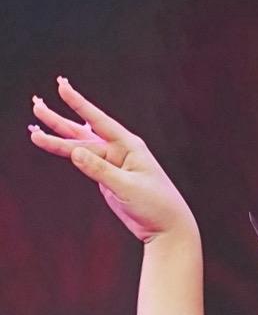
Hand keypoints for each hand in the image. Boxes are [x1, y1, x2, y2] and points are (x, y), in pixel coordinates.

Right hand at [28, 78, 196, 244]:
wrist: (166, 227)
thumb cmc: (156, 205)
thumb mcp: (127, 187)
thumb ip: (100, 170)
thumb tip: (74, 153)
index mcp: (129, 146)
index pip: (99, 121)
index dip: (79, 104)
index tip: (62, 87)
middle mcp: (119, 150)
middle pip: (83, 133)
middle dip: (59, 121)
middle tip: (36, 105)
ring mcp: (112, 164)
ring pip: (80, 148)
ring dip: (58, 139)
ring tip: (34, 130)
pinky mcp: (107, 177)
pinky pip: (84, 162)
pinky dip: (69, 155)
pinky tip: (58, 145)